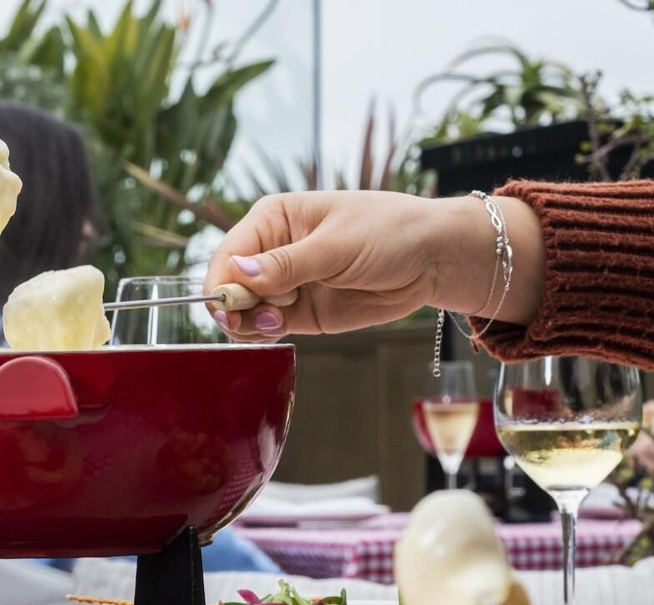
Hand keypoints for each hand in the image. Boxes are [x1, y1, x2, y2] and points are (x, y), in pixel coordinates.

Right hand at [202, 190, 545, 339]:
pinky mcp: (299, 313)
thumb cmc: (389, 232)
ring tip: (282, 321)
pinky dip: (265, 335)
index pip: (229, 253)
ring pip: (244, 313)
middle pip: (230, 286)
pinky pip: (265, 329)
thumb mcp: (335, 246)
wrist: (432, 260)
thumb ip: (286, 264)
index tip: (228, 306)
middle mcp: (272, 251)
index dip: (222, 282)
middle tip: (266, 315)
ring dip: (253, 324)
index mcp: (273, 219)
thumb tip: (238, 273)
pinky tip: (282, 329)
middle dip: (238, 307)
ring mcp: (284, 285)